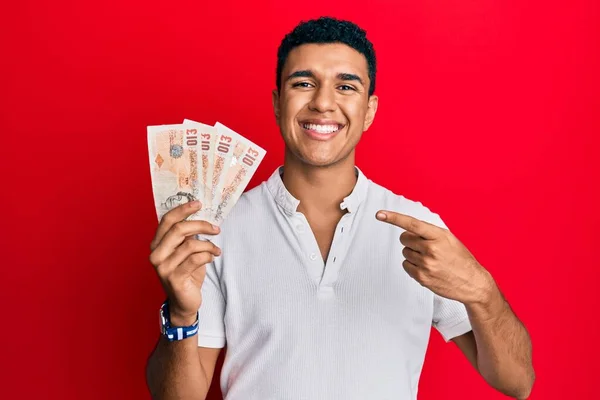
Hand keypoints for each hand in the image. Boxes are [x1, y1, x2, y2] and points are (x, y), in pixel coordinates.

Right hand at [149, 201, 221, 325]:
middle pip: (179, 229)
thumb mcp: (185, 251)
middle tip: (216, 228)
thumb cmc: (187, 273)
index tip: (199, 203)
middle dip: (201, 225)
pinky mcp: (174, 278)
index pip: (167, 220)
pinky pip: (195, 259)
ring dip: (209, 245)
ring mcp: (163, 267)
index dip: (183, 210)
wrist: (184, 302)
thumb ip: (187, 236)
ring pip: (190, 245)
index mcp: (157, 244)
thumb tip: (201, 215)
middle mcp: (156, 254)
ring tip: (216, 249)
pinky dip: (208, 255)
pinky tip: (212, 257)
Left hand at [376, 210, 492, 304]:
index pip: (412, 224)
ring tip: (430, 260)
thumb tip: (408, 230)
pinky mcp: (422, 277)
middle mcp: (431, 249)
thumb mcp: (449, 239)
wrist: (473, 283)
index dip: (394, 218)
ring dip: (413, 254)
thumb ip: (430, 233)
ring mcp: (426, 264)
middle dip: (411, 241)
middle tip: (424, 247)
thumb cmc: (461, 259)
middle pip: (404, 239)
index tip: (380, 214)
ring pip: (405, 253)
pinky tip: (427, 268)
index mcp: (439, 236)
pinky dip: (413, 266)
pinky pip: (406, 266)